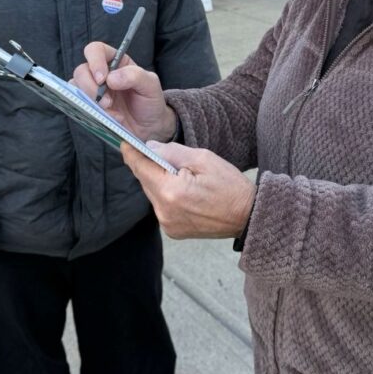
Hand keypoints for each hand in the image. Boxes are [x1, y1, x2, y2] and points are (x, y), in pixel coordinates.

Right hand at [73, 41, 176, 140]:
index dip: (94, 61)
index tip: (102, 79)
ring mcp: (93, 90)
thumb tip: (111, 78)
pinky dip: (92, 112)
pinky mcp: (89, 106)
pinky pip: (78, 105)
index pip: (96, 50)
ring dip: (91, 101)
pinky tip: (108, 117)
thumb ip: (135, 76)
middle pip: (81, 70)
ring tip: (110, 110)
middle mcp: (101, 74)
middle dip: (91, 87)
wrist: (149, 126)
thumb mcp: (151, 85)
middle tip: (108, 102)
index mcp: (115, 61)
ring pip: (76, 88)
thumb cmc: (150, 101)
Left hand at [121, 141, 255, 239]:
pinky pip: (162, 207)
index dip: (131, 154)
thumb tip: (150, 147)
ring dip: (160, 182)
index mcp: (171, 192)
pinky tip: (184, 191)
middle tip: (164, 155)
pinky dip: (167, 196)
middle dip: (151, 166)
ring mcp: (168, 224)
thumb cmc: (230, 186)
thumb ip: (173, 152)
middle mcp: (164, 211)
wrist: (247, 216)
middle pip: (145, 181)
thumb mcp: (204, 158)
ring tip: (182, 175)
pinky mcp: (173, 231)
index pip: (141, 168)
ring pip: (153, 194)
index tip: (125, 143)